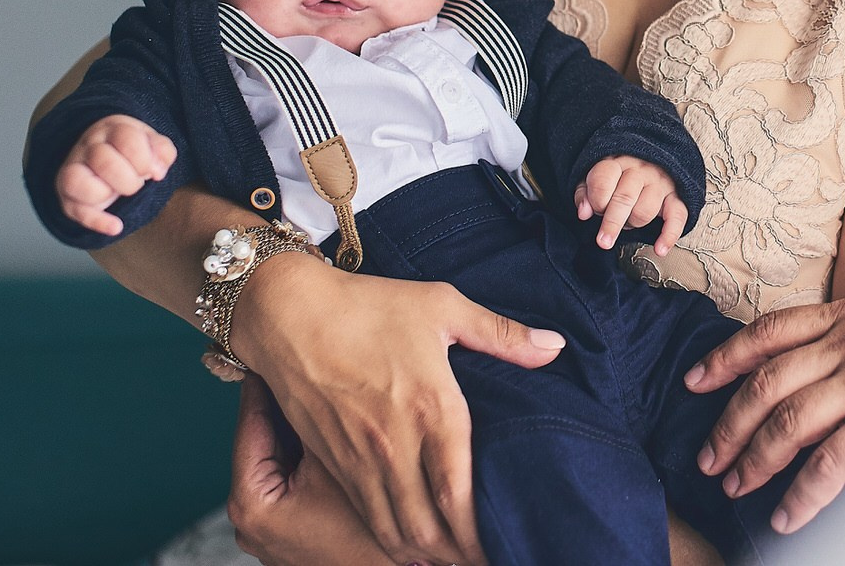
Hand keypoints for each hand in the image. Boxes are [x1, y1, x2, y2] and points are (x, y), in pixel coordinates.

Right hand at [56, 114, 175, 234]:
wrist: (103, 156)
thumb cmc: (131, 151)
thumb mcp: (151, 143)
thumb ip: (162, 151)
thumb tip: (157, 171)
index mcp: (111, 130)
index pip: (126, 138)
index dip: (146, 159)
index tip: (154, 171)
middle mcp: (88, 147)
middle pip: (103, 160)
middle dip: (129, 179)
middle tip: (137, 182)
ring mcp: (73, 171)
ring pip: (76, 181)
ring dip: (105, 193)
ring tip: (118, 193)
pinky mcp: (69, 197)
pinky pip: (75, 210)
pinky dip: (97, 221)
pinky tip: (116, 227)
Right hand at [229, 254, 566, 565]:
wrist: (289, 313)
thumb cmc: (370, 305)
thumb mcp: (442, 306)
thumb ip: (501, 334)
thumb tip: (555, 347)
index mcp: (433, 407)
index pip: (460, 492)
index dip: (481, 530)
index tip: (503, 542)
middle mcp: (397, 444)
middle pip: (429, 526)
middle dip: (459, 552)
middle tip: (485, 558)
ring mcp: (362, 458)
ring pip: (397, 530)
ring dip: (426, 553)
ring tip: (453, 558)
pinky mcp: (335, 462)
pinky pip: (368, 516)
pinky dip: (393, 539)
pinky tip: (412, 544)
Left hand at [575, 155, 687, 253]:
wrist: (650, 162)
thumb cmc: (618, 176)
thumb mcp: (594, 179)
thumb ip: (584, 194)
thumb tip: (583, 212)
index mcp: (617, 163)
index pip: (603, 181)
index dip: (596, 201)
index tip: (593, 211)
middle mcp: (640, 170)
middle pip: (624, 198)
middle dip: (612, 223)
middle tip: (603, 241)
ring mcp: (660, 183)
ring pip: (646, 210)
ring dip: (634, 223)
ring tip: (628, 221)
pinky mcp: (676, 196)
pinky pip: (677, 216)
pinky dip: (669, 235)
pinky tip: (660, 249)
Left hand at [684, 281, 844, 532]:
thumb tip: (841, 362)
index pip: (770, 331)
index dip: (726, 357)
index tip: (697, 379)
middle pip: (767, 383)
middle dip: (729, 423)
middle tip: (708, 456)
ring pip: (788, 423)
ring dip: (755, 460)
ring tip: (736, 487)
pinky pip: (831, 464)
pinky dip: (801, 494)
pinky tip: (787, 515)